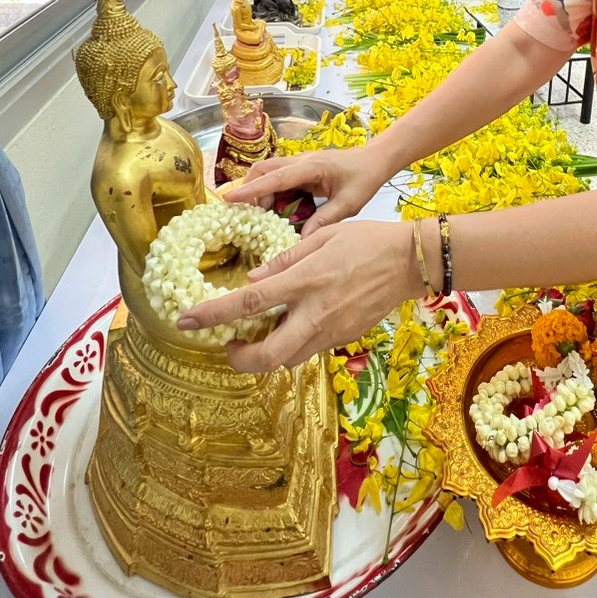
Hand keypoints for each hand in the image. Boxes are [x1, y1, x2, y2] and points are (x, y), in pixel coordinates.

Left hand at [176, 221, 414, 370]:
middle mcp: (315, 312)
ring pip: (288, 359)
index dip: (213, 315)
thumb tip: (255, 278)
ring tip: (261, 332)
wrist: (410, 262)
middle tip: (229, 346)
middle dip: (239, 359)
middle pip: (267, 355)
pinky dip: (294, 343)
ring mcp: (331, 330)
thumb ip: (286, 259)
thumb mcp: (323, 237)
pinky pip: (310, 349)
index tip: (186, 321)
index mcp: (305, 280)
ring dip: (267, 353)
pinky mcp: (344, 338)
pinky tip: (295, 323)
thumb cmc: (367, 240)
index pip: (249, 303)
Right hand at [224, 150, 384, 235]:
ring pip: (268, 172)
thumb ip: (325, 219)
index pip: (275, 178)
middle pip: (263, 169)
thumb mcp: (349, 203)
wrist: (374, 160)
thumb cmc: (364, 178)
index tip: (230, 198)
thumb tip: (301, 241)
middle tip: (243, 214)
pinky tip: (274, 210)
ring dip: (259, 191)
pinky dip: (270, 192)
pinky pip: (278, 178)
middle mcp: (301, 161)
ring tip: (259, 216)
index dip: (252, 189)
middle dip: (249, 189)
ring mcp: (299, 163)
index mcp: (312, 167)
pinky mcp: (301, 169)